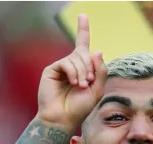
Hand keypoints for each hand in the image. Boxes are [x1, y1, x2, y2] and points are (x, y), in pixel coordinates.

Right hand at [36, 14, 107, 130]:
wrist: (63, 118)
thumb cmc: (80, 107)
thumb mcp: (97, 90)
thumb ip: (100, 71)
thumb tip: (97, 50)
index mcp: (83, 68)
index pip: (83, 45)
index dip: (83, 30)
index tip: (83, 16)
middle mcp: (71, 65)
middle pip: (84, 53)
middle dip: (89, 66)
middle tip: (88, 81)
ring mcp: (61, 67)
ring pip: (76, 58)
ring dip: (82, 72)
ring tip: (81, 85)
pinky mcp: (52, 69)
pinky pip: (67, 62)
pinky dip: (73, 72)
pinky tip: (73, 83)